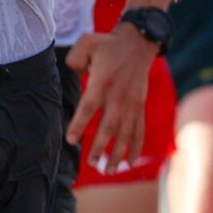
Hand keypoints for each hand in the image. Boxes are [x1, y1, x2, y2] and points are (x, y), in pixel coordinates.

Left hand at [66, 24, 154, 171]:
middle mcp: (119, 96)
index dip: (80, 124)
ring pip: (126, 133)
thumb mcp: (87, 42)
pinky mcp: (140, 106)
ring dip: (118, 153)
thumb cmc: (109, 45)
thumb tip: (74, 73)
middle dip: (100, 146)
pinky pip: (139, 129)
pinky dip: (137, 146)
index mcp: (103, 82)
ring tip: (108, 170)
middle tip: (92, 163)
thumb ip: (75, 59)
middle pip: (109, 126)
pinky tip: (131, 163)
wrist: (139, 42)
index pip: (89, 107)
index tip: (71, 140)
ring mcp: (132, 103)